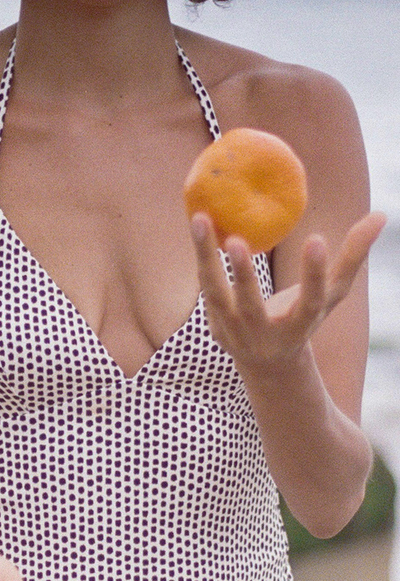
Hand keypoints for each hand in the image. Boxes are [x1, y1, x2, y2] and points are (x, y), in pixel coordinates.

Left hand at [190, 211, 385, 373]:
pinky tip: (199, 224)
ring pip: (216, 295)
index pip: (310, 302)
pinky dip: (201, 258)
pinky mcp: (214, 326)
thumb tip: (382, 215)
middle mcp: (265, 334)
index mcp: (300, 326)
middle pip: (251, 306)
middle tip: (237, 240)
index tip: (317, 238)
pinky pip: (205, 288)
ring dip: (206, 258)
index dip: (314, 273)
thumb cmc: (304, 317)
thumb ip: (353, 257)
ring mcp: (235, 333)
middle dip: (244, 275)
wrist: (268, 364)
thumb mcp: (331, 295)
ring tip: (201, 219)